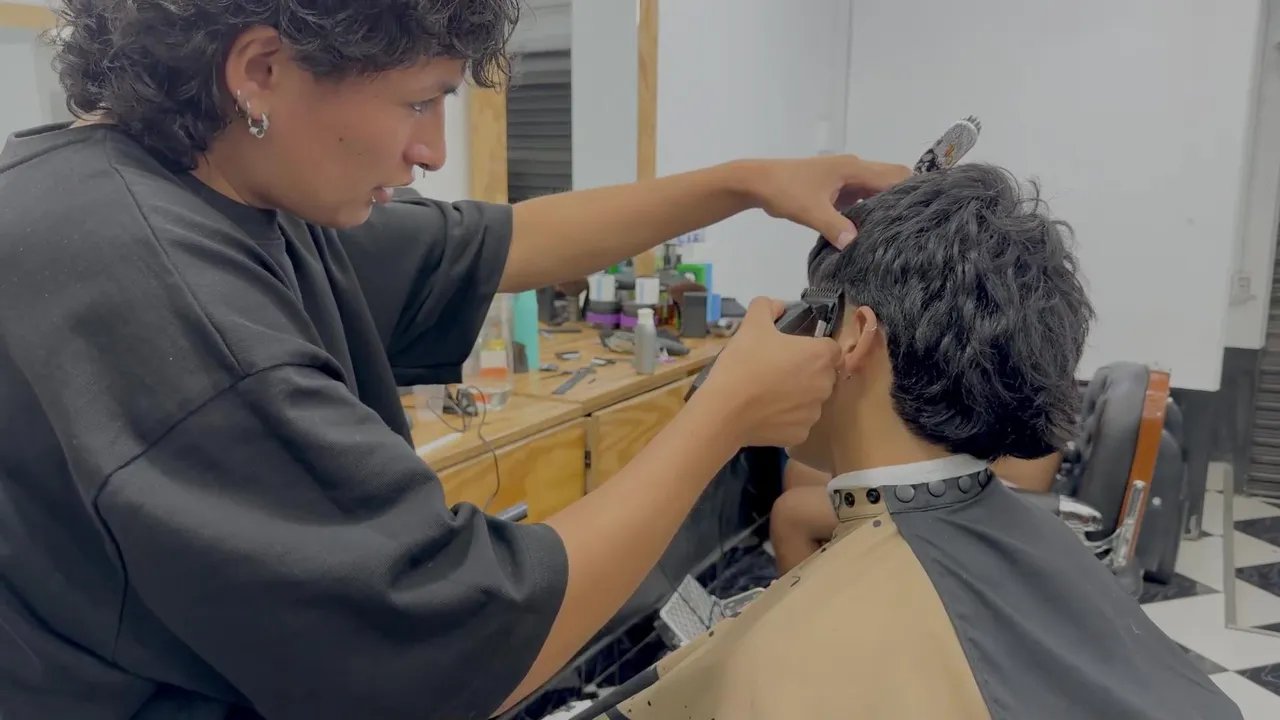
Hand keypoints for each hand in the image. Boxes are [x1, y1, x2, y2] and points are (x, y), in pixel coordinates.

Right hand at [696, 297, 840, 447]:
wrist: (725, 410)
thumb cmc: (744, 363)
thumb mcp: (751, 325)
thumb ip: (766, 307)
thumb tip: (777, 305)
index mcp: (820, 356)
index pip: (831, 348)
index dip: (813, 348)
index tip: (791, 351)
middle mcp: (825, 385)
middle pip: (824, 375)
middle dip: (806, 372)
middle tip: (777, 371)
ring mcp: (814, 413)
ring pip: (812, 400)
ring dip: (798, 396)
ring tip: (769, 394)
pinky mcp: (801, 434)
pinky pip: (798, 422)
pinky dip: (786, 418)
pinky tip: (766, 413)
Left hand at [736, 155, 911, 248]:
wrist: (758, 182)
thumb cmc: (784, 190)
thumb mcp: (810, 211)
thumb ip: (834, 226)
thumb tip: (855, 243)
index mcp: (853, 169)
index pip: (895, 177)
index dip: (912, 191)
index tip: (926, 211)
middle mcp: (854, 170)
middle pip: (890, 180)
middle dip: (903, 199)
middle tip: (916, 225)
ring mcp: (845, 179)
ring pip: (875, 190)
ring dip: (885, 206)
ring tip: (899, 229)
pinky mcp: (836, 189)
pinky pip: (861, 198)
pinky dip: (868, 210)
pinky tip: (872, 230)